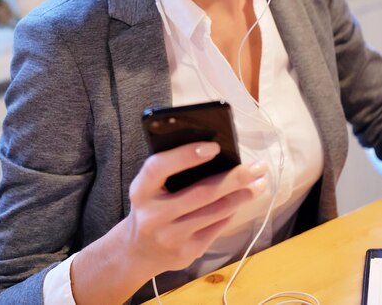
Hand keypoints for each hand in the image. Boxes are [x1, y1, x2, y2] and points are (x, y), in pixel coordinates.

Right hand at [124, 141, 267, 276]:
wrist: (138, 252)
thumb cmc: (150, 206)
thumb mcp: (150, 187)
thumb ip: (170, 170)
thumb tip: (215, 152)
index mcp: (140, 190)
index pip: (159, 167)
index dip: (186, 155)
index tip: (214, 146)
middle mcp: (153, 215)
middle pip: (201, 193)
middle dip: (235, 178)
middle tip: (259, 166)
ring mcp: (171, 237)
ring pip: (215, 211)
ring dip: (242, 195)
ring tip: (260, 182)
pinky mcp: (187, 253)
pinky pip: (217, 227)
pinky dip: (232, 211)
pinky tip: (243, 199)